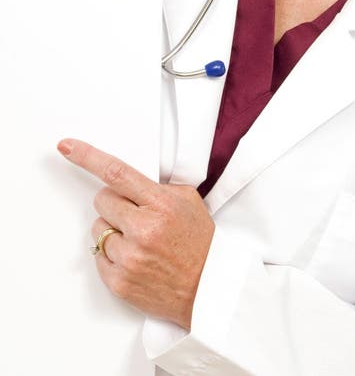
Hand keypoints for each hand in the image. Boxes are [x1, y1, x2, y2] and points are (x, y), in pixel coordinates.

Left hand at [57, 138, 213, 329]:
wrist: (207, 287)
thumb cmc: (199, 242)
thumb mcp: (188, 200)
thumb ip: (157, 186)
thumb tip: (124, 178)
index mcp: (161, 204)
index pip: (116, 173)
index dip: (88, 157)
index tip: (67, 146)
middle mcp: (143, 230)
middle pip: (102, 200)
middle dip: (115, 204)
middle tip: (135, 214)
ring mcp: (129, 258)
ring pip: (97, 228)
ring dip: (113, 230)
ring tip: (139, 240)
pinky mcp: (119, 282)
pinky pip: (97, 256)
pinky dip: (112, 255)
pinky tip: (134, 257)